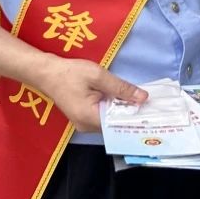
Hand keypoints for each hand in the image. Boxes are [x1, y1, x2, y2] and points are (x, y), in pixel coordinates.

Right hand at [31, 56, 146, 132]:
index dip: (136, 118)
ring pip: (110, 121)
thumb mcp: (98, 76)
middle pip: (115, 125)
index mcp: (89, 118)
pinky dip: (113, 109)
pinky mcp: (83, 117)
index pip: (118, 125)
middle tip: (151, 106)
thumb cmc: (70, 73)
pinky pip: (103, 117)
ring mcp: (83, 123)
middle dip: (131, 114)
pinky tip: (124, 100)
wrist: (47, 72)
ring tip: (141, 102)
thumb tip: (143, 98)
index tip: (152, 112)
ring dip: (123, 111)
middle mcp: (86, 126)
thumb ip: (121, 88)